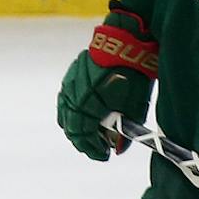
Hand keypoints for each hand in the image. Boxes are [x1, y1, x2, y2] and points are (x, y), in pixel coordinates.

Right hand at [56, 5, 158, 161]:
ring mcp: (69, 86)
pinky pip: (66, 101)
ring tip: (91, 132)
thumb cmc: (133, 75)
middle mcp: (73, 97)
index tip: (104, 155)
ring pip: (65, 114)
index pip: (83, 135)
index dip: (93, 149)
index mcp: (87, 106)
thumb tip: (116, 148)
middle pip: (71, 127)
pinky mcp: (71, 76)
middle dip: (84, 140)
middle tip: (98, 146)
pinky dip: (73, 112)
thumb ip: (122, 132)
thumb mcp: (133, 108)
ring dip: (76, 126)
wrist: (127, 43)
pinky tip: (85, 113)